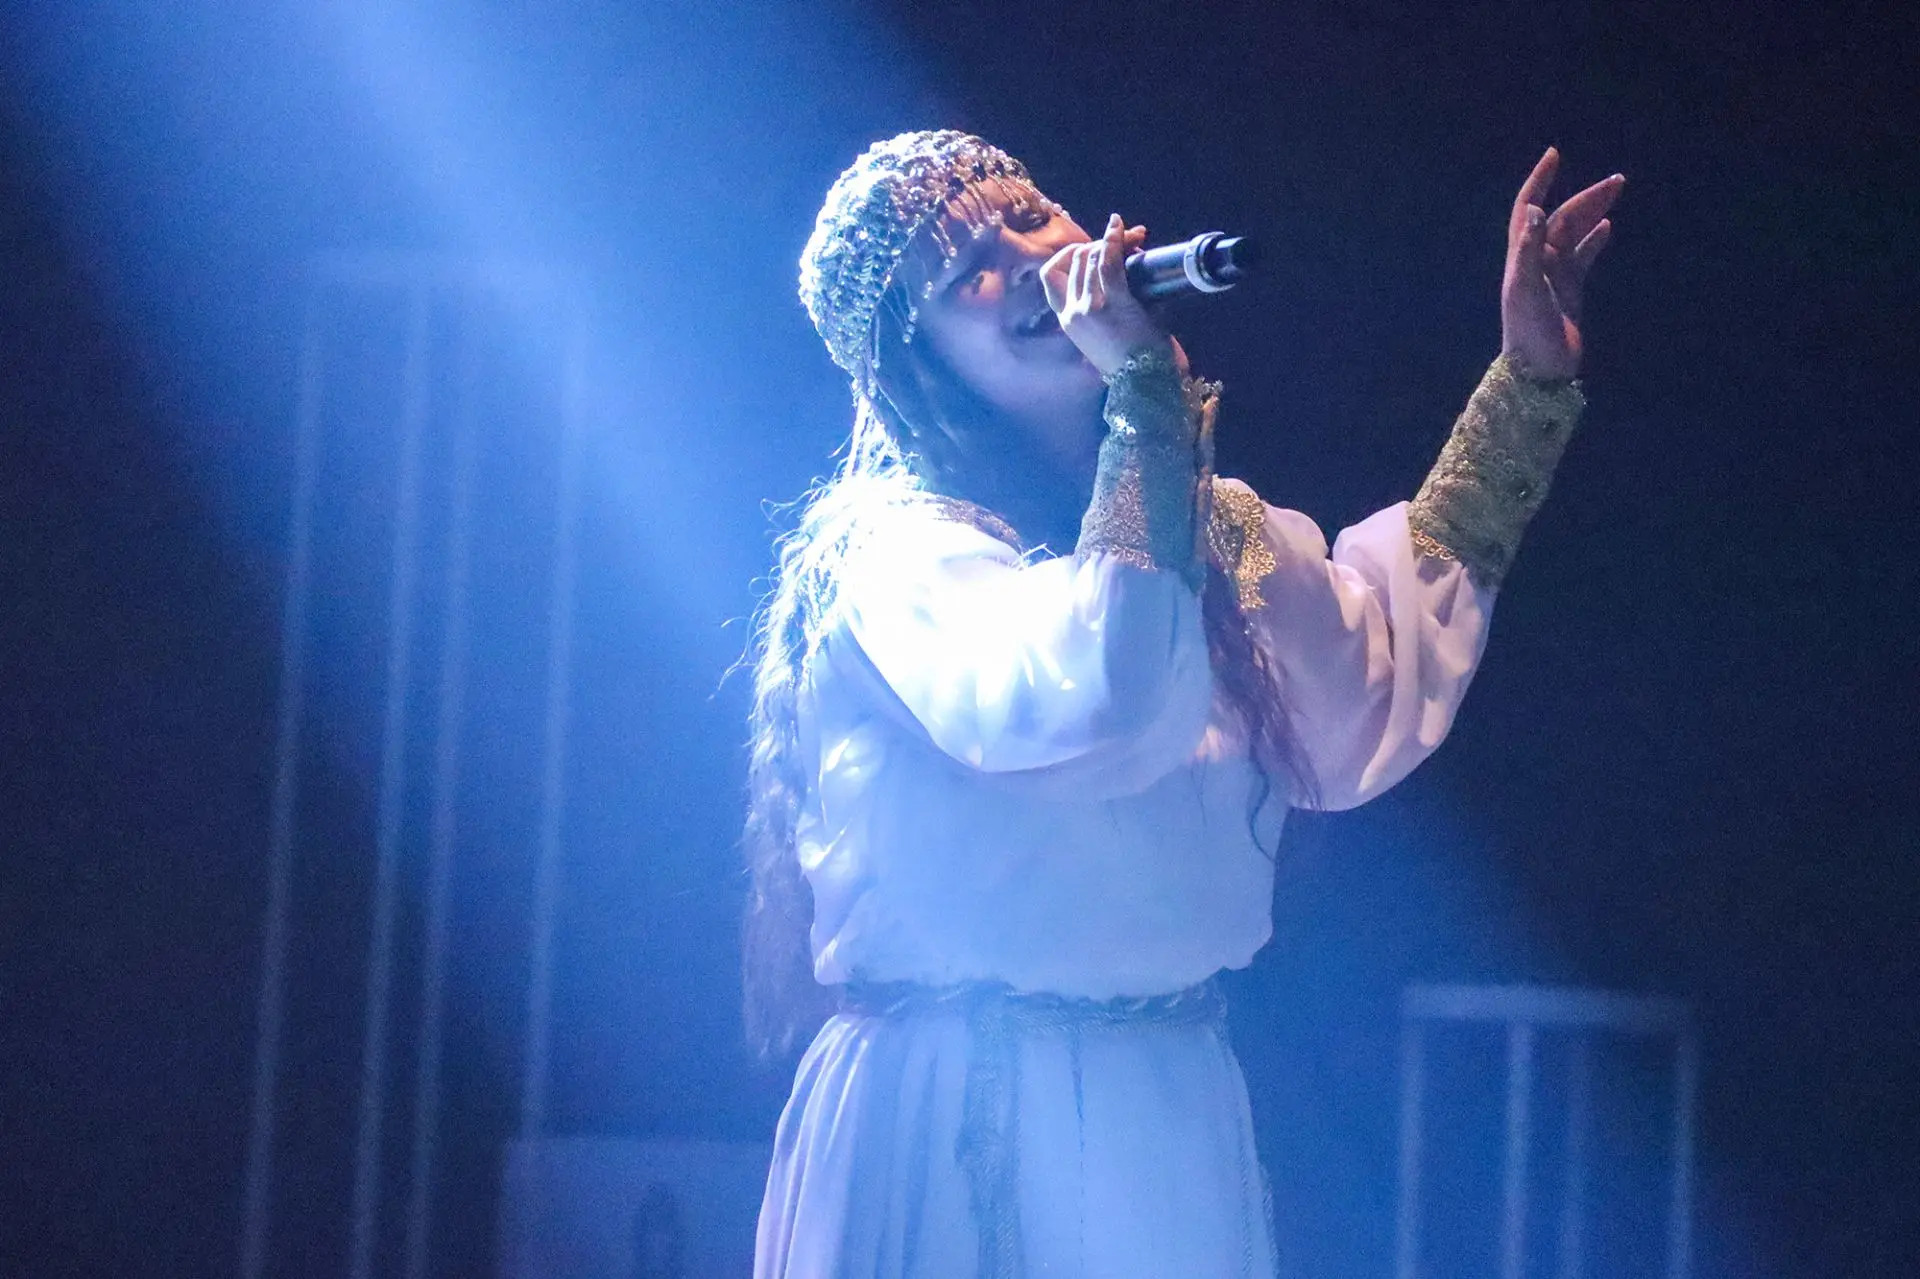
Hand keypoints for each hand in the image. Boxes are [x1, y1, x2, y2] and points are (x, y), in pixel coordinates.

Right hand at [1041, 213, 1168, 376]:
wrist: (1148, 384)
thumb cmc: (1134, 359)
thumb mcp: (1106, 332)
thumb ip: (1101, 303)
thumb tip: (1119, 261)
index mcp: (1066, 321)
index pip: (1050, 276)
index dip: (1068, 255)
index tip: (1089, 249)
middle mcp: (1072, 313)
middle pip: (1074, 260)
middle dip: (1096, 243)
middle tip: (1122, 238)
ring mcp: (1091, 308)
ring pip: (1091, 258)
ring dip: (1110, 241)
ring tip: (1132, 236)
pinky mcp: (1114, 304)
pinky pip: (1109, 261)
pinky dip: (1114, 240)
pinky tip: (1120, 227)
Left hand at [1501, 148, 1624, 380]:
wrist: (1538, 372)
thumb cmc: (1529, 333)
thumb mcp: (1527, 289)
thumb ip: (1529, 249)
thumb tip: (1536, 209)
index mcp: (1520, 257)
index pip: (1527, 208)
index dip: (1539, 181)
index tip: (1555, 155)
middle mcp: (1534, 262)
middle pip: (1560, 219)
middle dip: (1586, 197)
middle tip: (1618, 181)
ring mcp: (1552, 276)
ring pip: (1574, 235)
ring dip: (1593, 212)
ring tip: (1618, 192)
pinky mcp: (1568, 291)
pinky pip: (1581, 258)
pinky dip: (1593, 241)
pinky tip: (1607, 228)